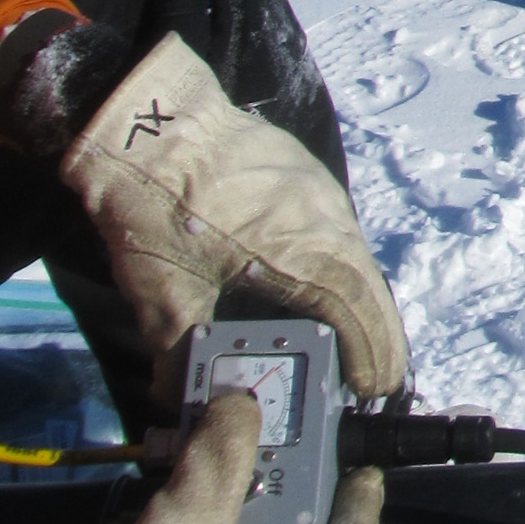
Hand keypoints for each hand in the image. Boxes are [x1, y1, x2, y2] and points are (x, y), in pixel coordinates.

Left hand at [60, 33, 408, 396]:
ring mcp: (322, 194)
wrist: (150, 122)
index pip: (359, 311)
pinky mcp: (308, 180)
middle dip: (373, 336)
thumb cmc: (156, 206)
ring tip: (347, 341)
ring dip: (358, 302)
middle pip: (368, 287)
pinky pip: (338, 235)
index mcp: (301, 249)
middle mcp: (327, 220)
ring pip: (356, 259)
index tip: (373, 388)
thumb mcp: (160, 293)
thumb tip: (179, 401)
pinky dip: (339, 271)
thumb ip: (179, 353)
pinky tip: (316, 289)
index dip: (372, 355)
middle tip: (368, 377)